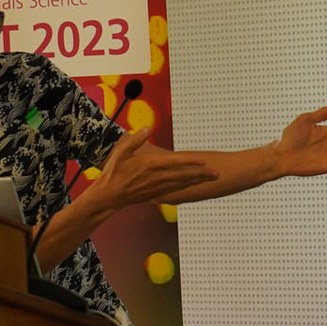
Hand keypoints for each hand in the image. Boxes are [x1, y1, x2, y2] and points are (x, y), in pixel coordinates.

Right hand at [93, 127, 215, 207]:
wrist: (109, 196)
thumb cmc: (113, 172)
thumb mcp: (120, 152)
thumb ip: (135, 140)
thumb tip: (147, 128)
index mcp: (149, 165)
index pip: (174, 162)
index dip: (190, 162)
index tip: (203, 161)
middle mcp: (156, 178)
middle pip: (183, 175)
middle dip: (201, 174)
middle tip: (217, 173)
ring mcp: (157, 187)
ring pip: (182, 184)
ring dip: (198, 181)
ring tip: (212, 179)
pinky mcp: (156, 194)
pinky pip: (175, 191)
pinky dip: (187, 188)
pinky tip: (195, 186)